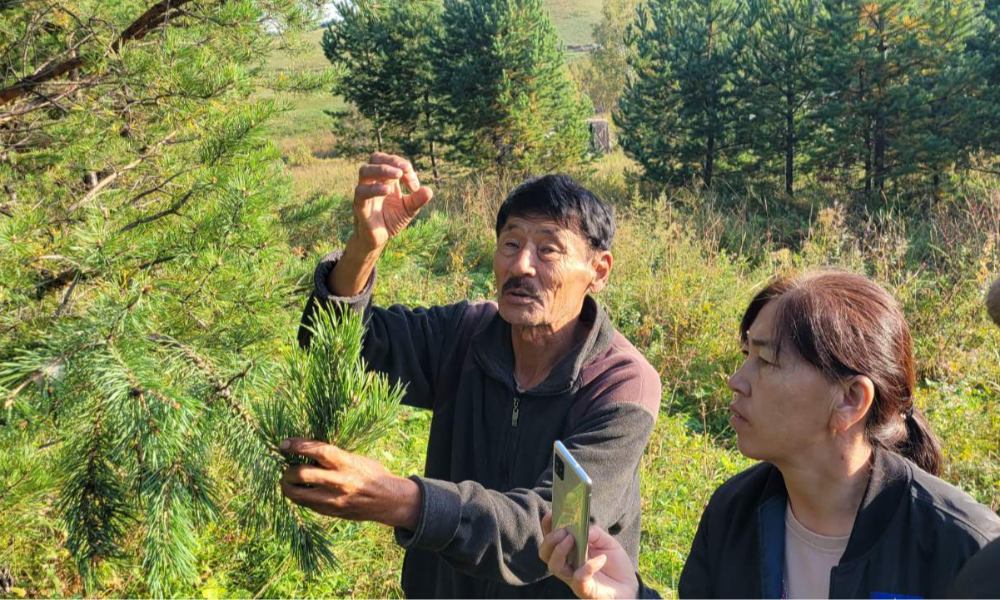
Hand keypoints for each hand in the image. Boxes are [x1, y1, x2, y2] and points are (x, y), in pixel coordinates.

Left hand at [279, 438, 420, 529]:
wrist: (388, 500)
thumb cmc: (372, 474)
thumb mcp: (356, 459)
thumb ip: (335, 458)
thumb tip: (309, 452)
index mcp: (346, 463)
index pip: (317, 450)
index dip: (298, 446)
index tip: (284, 444)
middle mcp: (338, 481)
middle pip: (301, 474)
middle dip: (287, 471)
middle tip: (285, 468)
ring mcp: (333, 499)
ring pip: (298, 494)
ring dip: (287, 487)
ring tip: (287, 481)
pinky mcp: (330, 512)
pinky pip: (306, 504)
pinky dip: (299, 497)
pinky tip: (299, 491)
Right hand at [351, 153, 432, 251]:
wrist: (378, 239)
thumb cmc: (391, 220)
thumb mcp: (408, 209)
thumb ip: (417, 200)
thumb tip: (429, 190)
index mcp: (385, 179)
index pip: (393, 163)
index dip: (405, 168)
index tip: (415, 185)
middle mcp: (373, 181)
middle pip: (375, 158)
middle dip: (391, 160)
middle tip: (405, 169)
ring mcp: (364, 192)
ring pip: (365, 171)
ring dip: (382, 169)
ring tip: (398, 175)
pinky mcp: (359, 205)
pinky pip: (362, 192)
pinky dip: (375, 189)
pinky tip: (388, 191)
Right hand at [539, 513, 639, 599]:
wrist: (629, 586)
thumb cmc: (615, 564)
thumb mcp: (607, 542)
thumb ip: (595, 533)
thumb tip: (584, 528)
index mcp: (569, 552)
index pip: (551, 540)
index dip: (547, 527)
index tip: (551, 514)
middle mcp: (567, 565)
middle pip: (545, 554)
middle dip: (550, 540)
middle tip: (563, 531)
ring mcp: (574, 578)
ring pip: (555, 567)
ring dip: (560, 550)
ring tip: (572, 539)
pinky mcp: (585, 590)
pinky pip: (579, 579)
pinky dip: (588, 566)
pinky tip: (602, 558)